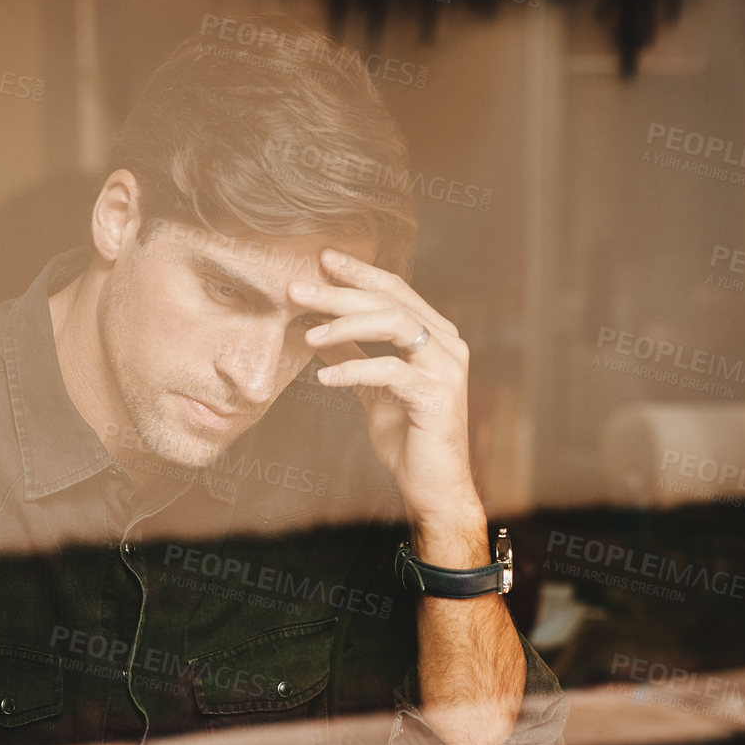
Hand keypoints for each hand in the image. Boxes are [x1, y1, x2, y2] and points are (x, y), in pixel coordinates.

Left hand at [290, 249, 483, 545]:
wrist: (434, 487)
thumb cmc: (408, 438)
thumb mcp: (373, 391)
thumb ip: (354, 358)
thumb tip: (317, 333)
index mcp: (434, 336)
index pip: (395, 290)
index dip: (359, 272)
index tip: (321, 258)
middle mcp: (447, 344)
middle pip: (390, 301)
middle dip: (340, 292)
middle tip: (297, 289)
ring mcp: (446, 368)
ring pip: (394, 324)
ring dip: (345, 324)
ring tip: (307, 336)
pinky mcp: (437, 396)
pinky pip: (390, 371)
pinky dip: (353, 370)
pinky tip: (323, 381)